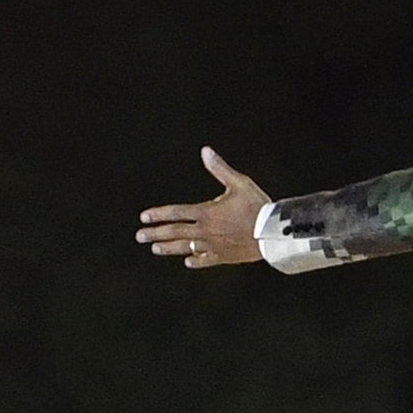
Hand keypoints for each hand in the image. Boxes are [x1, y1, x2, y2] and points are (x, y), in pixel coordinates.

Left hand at [137, 147, 270, 268]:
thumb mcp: (240, 183)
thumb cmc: (258, 206)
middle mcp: (206, 230)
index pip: (176, 213)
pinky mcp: (225, 256)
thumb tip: (205, 151)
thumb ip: (220, 169)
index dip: (159, 214)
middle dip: (156, 234)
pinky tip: (188, 261)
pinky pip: (206, 259)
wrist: (273, 234)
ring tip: (155, 249)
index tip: (144, 217)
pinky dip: (196, 260)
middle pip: (175, 232)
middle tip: (140, 236)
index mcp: (207, 212)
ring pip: (186, 247)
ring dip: (169, 248)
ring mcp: (214, 245)